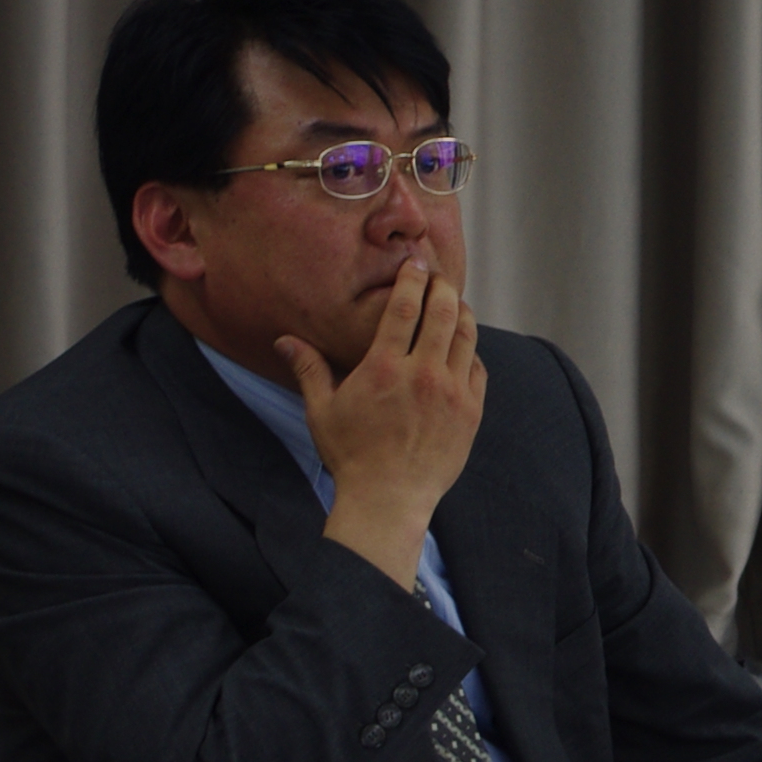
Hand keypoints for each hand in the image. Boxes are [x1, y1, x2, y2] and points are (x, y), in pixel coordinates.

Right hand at [282, 261, 485, 589]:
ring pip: (467, 337)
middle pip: (444, 313)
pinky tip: (463, 347)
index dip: (412, 280)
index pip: (405, 308)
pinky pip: (478, 368)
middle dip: (443, 288)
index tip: (415, 264)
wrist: (389, 497)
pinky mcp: (472, 411)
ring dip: (462, 314)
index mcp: (385, 368)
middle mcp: (424, 374)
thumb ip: (308, 368)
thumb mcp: (322, 410)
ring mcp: (452, 392)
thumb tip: (284, 339)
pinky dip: (471, 352)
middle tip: (439, 277)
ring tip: (454, 304)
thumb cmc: (350, 454)